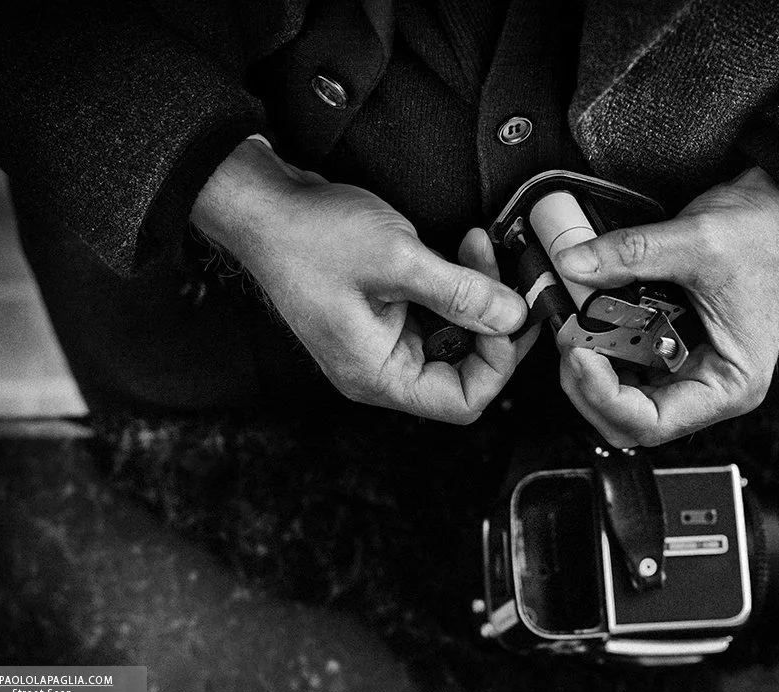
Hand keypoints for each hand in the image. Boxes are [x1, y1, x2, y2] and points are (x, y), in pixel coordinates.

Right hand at [190, 139, 534, 422]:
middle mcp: (380, 366)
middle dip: (491, 321)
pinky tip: (462, 250)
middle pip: (463, 368)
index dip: (497, 364)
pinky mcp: (384, 310)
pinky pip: (437, 312)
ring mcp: (381, 338)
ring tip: (478, 247)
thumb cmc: (311, 236)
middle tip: (504, 273)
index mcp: (377, 374)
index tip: (510, 316)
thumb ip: (462, 294)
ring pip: (454, 335)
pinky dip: (456, 284)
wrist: (264, 203)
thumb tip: (514, 317)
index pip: (462, 401)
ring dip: (477, 295)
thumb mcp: (398, 261)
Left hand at [554, 167, 778, 446]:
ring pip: (622, 400)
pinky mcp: (670, 351)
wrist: (775, 214)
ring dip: (589, 374)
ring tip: (575, 331)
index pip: (653, 423)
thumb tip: (574, 264)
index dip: (605, 397)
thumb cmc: (761, 237)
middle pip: (630, 420)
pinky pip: (625, 369)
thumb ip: (630, 252)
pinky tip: (588, 325)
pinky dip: (600, 352)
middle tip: (570, 341)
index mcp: (729, 384)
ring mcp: (686, 371)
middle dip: (589, 388)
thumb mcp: (696, 239)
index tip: (580, 355)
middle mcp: (708, 388)